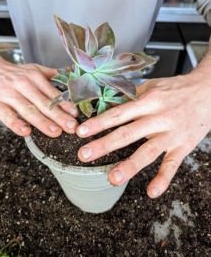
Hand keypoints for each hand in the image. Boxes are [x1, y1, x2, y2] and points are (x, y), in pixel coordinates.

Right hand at [0, 53, 77, 136]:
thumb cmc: (13, 74)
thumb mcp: (33, 70)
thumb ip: (52, 76)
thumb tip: (72, 80)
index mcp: (35, 77)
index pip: (53, 93)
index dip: (65, 104)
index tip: (75, 114)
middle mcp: (23, 85)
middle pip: (44, 103)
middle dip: (59, 116)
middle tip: (71, 126)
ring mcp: (9, 94)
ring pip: (28, 110)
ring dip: (43, 122)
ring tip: (55, 131)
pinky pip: (6, 115)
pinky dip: (16, 123)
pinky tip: (26, 131)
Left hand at [76, 70, 210, 197]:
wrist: (207, 92)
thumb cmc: (176, 89)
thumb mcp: (152, 86)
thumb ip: (131, 97)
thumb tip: (108, 105)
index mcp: (148, 101)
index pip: (119, 113)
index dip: (99, 123)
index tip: (81, 132)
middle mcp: (158, 118)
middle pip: (128, 133)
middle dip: (105, 145)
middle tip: (84, 156)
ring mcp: (171, 134)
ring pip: (148, 152)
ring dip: (130, 166)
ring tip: (112, 178)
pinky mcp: (183, 146)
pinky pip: (172, 165)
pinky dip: (163, 179)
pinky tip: (151, 192)